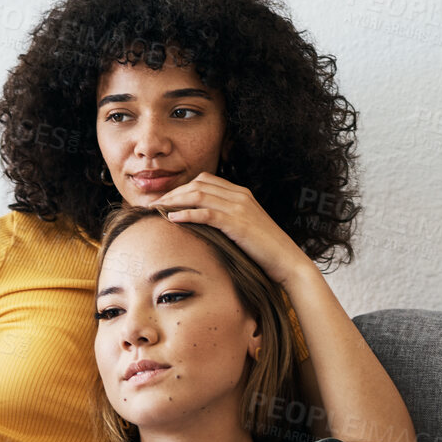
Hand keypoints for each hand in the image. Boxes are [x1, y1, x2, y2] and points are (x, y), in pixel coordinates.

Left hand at [150, 172, 307, 287]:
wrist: (287, 261)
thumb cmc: (265, 250)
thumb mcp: (245, 229)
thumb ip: (227, 220)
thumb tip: (203, 224)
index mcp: (241, 194)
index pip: (205, 180)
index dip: (182, 187)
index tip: (165, 199)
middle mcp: (240, 196)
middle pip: (198, 185)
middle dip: (172, 192)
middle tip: (153, 203)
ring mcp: (239, 208)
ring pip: (198, 195)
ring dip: (174, 201)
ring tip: (157, 209)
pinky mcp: (237, 223)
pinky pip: (206, 213)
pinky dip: (186, 213)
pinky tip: (172, 219)